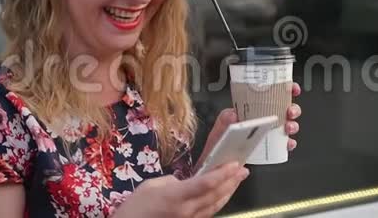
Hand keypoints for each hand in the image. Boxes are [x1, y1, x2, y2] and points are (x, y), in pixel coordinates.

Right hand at [112, 162, 248, 217]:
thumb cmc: (135, 208)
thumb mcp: (150, 186)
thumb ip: (171, 182)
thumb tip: (183, 182)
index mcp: (175, 197)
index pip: (205, 184)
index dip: (222, 174)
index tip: (234, 165)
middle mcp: (186, 210)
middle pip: (216, 195)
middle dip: (232, 182)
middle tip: (243, 170)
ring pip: (215, 205)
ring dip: (229, 192)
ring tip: (237, 180)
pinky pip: (208, 212)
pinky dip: (218, 202)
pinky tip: (222, 195)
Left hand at [196, 82, 302, 167]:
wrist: (221, 166)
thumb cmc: (220, 145)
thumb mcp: (219, 130)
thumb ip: (223, 121)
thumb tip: (232, 114)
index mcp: (251, 110)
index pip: (269, 94)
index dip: (284, 88)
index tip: (291, 87)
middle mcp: (262, 119)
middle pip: (284, 109)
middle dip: (292, 108)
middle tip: (289, 111)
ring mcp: (268, 133)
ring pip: (288, 124)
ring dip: (292, 125)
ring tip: (288, 127)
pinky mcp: (272, 147)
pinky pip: (285, 143)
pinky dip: (290, 142)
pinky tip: (288, 143)